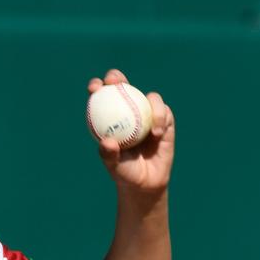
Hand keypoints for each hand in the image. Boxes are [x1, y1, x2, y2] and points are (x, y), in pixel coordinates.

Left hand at [88, 69, 174, 193]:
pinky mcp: (165, 120)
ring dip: (149, 105)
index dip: (97, 87)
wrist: (146, 182)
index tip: (94, 88)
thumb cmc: (124, 172)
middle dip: (116, 77)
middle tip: (114, 81)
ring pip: (149, 98)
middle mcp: (129, 111)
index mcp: (111, 118)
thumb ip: (109, 155)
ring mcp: (148, 114)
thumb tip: (107, 142)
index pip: (101, 98)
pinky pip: (164, 112)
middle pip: (123, 87)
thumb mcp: (113, 166)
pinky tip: (156, 132)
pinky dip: (160, 118)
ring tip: (149, 128)